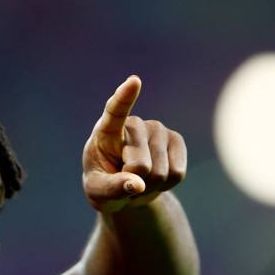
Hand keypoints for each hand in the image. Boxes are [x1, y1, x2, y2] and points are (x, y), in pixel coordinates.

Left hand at [82, 76, 186, 213]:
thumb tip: (138, 184)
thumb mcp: (98, 192)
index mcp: (106, 131)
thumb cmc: (103, 185)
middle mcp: (134, 125)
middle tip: (125, 180)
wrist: (126, 188)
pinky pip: (177, 174)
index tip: (134, 81)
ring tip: (138, 179)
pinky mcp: (176, 140)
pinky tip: (155, 178)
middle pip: (140, 166)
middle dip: (134, 183)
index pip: (115, 111)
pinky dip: (166, 185)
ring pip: (160, 173)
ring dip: (150, 186)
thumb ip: (113, 188)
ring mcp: (157, 130)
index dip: (124, 97)